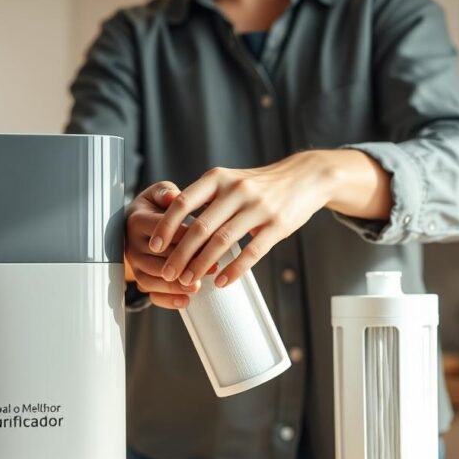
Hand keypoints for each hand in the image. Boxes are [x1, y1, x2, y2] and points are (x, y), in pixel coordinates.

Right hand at [125, 181, 202, 308]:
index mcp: (136, 220)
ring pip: (152, 278)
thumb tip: (173, 196)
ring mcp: (134, 263)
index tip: (210, 240)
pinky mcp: (139, 277)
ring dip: (176, 285)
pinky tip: (185, 301)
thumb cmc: (158, 206)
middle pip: (157, 258)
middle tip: (211, 267)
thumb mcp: (161, 193)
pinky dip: (167, 300)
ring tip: (199, 286)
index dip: (186, 236)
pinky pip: (150, 293)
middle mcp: (131, 244)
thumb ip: (167, 192)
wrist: (143, 220)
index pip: (162, 231)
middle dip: (185, 264)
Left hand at [148, 150, 390, 288]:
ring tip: (190, 281)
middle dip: (180, 254)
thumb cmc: (260, 184)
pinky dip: (234, 270)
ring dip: (202, 265)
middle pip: (200, 227)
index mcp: (219, 178)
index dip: (166, 226)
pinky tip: (221, 282)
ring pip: (222, 242)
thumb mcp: (230, 180)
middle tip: (168, 273)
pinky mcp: (277, 225)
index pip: (183, 203)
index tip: (154, 247)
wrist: (304, 177)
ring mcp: (258, 207)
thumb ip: (205, 197)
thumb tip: (172, 223)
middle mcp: (236, 190)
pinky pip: (251, 252)